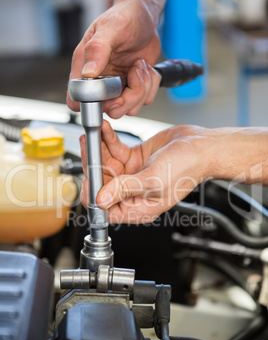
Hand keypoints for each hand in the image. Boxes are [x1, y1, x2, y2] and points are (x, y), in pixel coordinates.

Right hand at [67, 0, 161, 117]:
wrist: (143, 17)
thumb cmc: (123, 18)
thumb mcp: (110, 28)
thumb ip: (97, 49)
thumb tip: (88, 73)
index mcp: (85, 69)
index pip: (78, 101)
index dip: (93, 106)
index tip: (111, 96)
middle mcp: (100, 83)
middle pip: (111, 110)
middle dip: (128, 97)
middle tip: (134, 73)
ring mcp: (118, 88)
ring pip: (131, 108)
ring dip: (142, 87)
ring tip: (139, 64)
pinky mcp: (134, 88)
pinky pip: (145, 100)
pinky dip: (151, 85)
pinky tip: (145, 67)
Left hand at [80, 122, 212, 223]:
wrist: (201, 146)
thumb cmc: (187, 168)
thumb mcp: (153, 181)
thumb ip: (124, 189)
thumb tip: (100, 200)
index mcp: (138, 208)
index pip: (107, 209)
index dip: (94, 196)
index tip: (87, 179)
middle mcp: (133, 194)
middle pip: (103, 183)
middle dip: (93, 166)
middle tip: (86, 149)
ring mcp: (133, 175)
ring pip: (106, 165)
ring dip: (98, 150)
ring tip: (91, 135)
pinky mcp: (135, 159)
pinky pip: (116, 151)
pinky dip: (109, 140)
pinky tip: (104, 130)